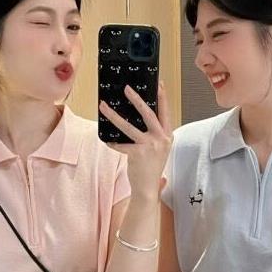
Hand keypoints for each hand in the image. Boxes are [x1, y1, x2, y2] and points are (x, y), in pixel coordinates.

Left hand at [99, 79, 172, 199]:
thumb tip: (143, 117)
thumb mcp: (160, 148)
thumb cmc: (151, 167)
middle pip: (148, 113)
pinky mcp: (137, 153)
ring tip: (104, 106)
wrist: (147, 188)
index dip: (162, 97)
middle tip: (126, 88)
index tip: (157, 83)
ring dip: (114, 115)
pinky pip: (120, 144)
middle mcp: (161, 139)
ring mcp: (149, 146)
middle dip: (137, 99)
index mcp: (167, 136)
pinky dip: (112, 142)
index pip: (165, 112)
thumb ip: (155, 134)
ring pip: (128, 126)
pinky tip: (107, 139)